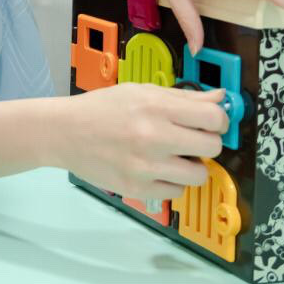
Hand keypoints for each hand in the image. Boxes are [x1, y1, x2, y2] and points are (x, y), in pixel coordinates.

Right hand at [58, 82, 229, 202]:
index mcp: (156, 107)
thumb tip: (220, 98)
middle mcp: (153, 137)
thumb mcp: (141, 91)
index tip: (213, 123)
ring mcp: (146, 166)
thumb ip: (183, 97)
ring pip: (200, 175)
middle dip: (207, 143)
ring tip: (174, 156)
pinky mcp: (137, 188)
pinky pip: (177, 191)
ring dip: (192, 166)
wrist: (64, 132)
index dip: (219, 121)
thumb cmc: (101, 109)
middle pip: (212, 147)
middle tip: (191, 140)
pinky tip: (158, 169)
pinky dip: (172, 182)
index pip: (213, 117)